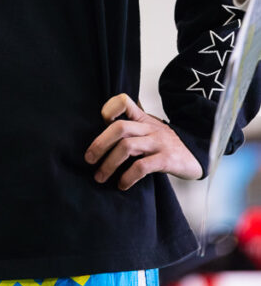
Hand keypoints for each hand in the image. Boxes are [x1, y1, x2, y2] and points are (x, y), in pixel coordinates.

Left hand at [84, 93, 202, 189]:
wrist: (197, 156)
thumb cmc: (165, 144)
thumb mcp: (149, 130)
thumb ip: (131, 128)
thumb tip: (101, 135)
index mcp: (143, 118)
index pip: (124, 101)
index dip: (110, 108)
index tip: (101, 122)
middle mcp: (150, 128)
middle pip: (119, 128)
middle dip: (100, 144)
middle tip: (89, 159)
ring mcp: (158, 143)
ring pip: (127, 147)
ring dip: (109, 164)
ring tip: (100, 177)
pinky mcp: (166, 160)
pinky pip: (142, 167)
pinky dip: (128, 177)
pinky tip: (122, 185)